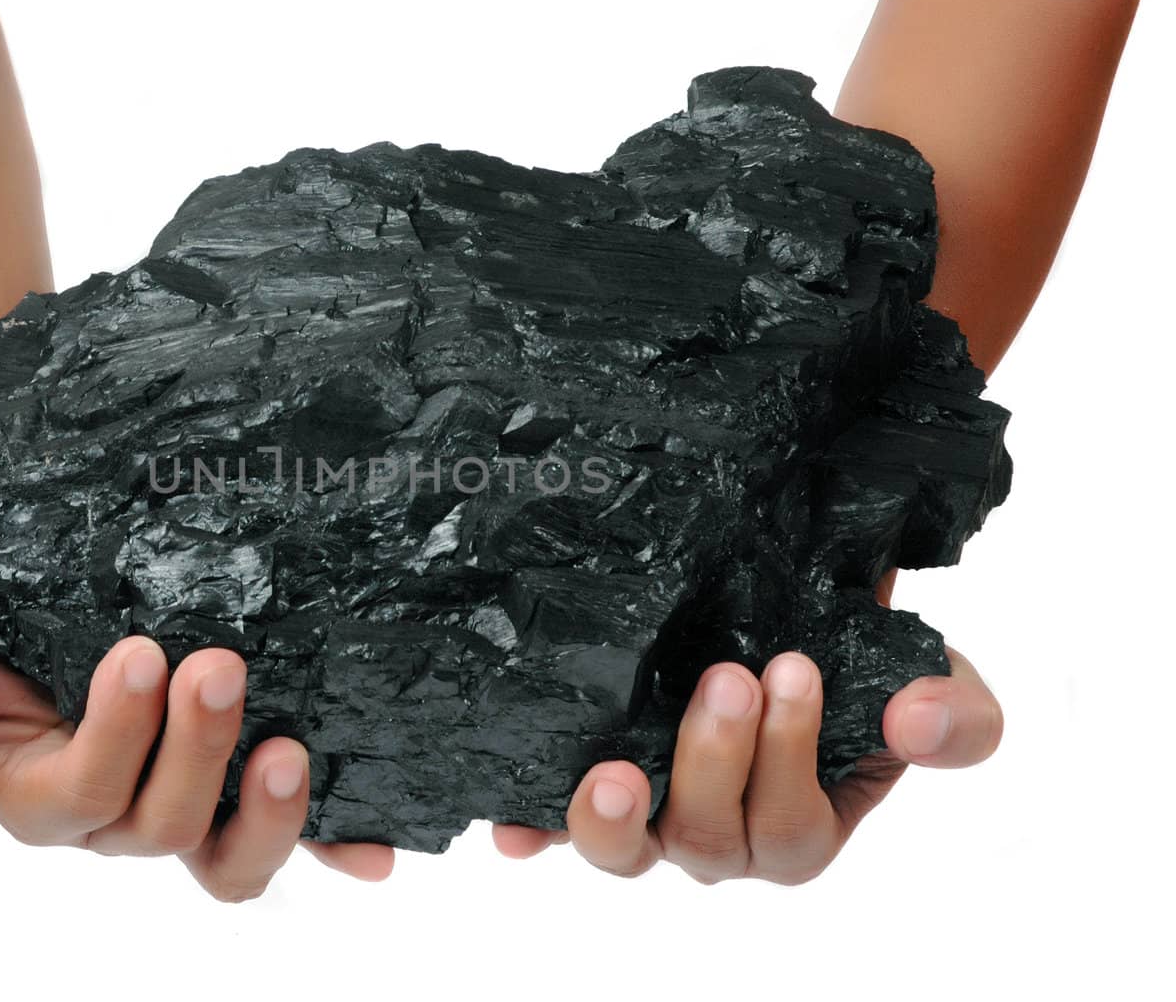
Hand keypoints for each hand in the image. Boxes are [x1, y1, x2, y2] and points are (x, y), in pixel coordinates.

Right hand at [0, 609, 393, 899]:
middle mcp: (115, 812)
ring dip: (268, 813)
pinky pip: (292, 838)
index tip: (138, 653)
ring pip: (226, 854)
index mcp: (36, 792)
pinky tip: (373, 849)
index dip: (113, 737)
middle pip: (163, 824)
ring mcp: (184, 802)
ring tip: (291, 747)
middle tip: (218, 665)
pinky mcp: (238, 786)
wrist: (18, 605)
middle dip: (196, 752)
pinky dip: (333, 845)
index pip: (78, 793)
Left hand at [492, 644, 1001, 882]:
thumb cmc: (854, 662)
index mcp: (801, 824)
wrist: (780, 618)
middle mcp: (721, 834)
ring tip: (615, 774)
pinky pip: (555, 825)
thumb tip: (918, 723)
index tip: (793, 665)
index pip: (792, 825)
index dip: (789, 758)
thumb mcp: (930, 681)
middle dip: (717, 761)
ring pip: (628, 849)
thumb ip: (954, 713)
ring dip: (617, 818)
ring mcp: (652, 812)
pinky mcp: (594, 783)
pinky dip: (534, 829)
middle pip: (709, 839)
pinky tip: (512, 826)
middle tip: (726, 675)